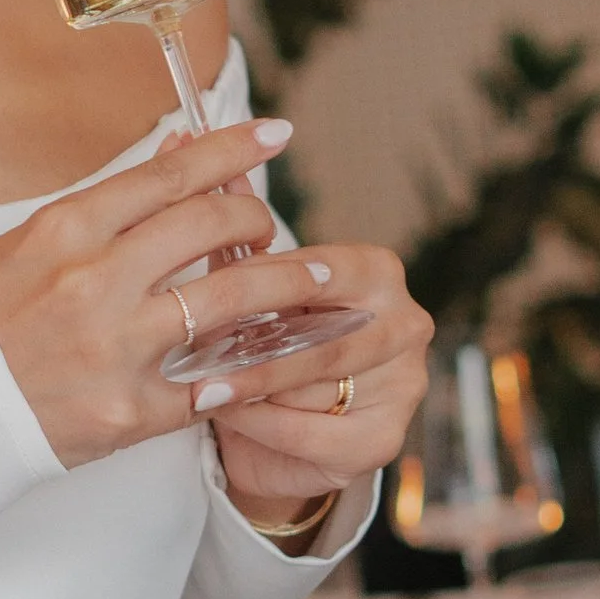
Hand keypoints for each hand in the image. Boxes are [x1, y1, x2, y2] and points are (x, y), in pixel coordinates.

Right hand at [0, 120, 300, 469]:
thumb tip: (178, 152)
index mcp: (67, 228)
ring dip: (287, 286)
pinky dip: (248, 368)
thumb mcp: (26, 243)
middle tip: (273, 225)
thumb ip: (106, 205)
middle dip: (261, 218)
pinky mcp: (130, 409)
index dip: (234, 148)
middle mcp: (96, 280)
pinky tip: (271, 361)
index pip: (171, 172)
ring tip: (318, 282)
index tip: (275, 135)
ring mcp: (117, 347)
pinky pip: (212, 382)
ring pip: (233, 299)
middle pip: (213, 224)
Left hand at [195, 245, 431, 530]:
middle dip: (254, 347)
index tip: (204, 295)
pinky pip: (309, 432)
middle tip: (193, 350)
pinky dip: (261, 425)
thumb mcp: (248, 289)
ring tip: (199, 384)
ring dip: (251, 387)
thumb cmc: (265, 346)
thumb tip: (194, 158)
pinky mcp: (383, 440)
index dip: (257, 285)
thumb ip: (232, 230)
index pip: (319, 271)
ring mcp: (404, 385)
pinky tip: (228, 416)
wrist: (274, 435)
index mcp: (379, 272)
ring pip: (313, 386)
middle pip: (322, 337)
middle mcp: (406, 324)